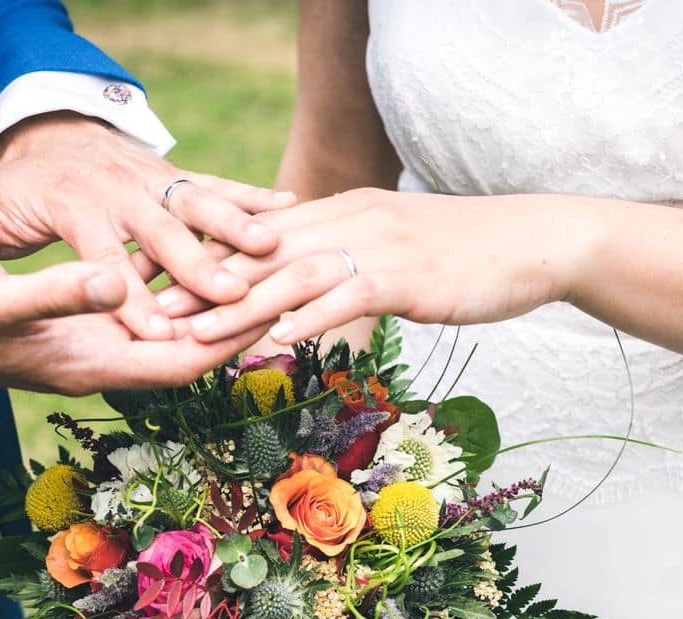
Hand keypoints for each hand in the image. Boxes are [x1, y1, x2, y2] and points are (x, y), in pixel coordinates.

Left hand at [0, 112, 295, 339]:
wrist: (46, 127)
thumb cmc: (17, 186)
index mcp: (74, 209)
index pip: (102, 260)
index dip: (128, 298)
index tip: (158, 332)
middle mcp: (118, 193)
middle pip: (161, 233)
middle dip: (198, 266)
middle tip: (231, 295)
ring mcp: (150, 179)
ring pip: (198, 202)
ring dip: (237, 224)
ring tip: (275, 245)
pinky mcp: (172, 173)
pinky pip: (216, 182)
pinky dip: (252, 193)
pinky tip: (290, 206)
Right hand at [0, 244, 269, 392]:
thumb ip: (53, 294)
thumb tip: (116, 284)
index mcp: (93, 363)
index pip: (187, 356)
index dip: (240, 332)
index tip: (291, 300)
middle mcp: (112, 359)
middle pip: (205, 343)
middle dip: (264, 314)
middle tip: (322, 276)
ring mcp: (109, 342)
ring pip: (191, 323)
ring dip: (242, 297)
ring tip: (295, 264)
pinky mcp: (102, 319)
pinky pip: (166, 306)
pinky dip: (201, 285)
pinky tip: (231, 256)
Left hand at [156, 189, 599, 344]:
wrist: (532, 242)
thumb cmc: (462, 257)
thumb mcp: (393, 254)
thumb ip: (345, 267)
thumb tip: (303, 302)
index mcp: (339, 214)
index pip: (258, 237)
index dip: (205, 262)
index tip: (158, 287)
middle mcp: (348, 221)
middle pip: (260, 253)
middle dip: (200, 285)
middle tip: (150, 316)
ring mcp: (376, 245)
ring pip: (292, 274)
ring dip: (239, 308)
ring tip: (193, 338)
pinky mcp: (405, 274)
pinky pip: (346, 294)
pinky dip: (308, 317)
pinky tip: (276, 340)